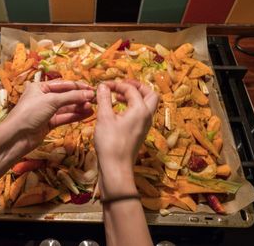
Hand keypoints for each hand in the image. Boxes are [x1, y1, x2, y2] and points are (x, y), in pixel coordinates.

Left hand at [4, 80, 94, 151]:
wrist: (17, 137)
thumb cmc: (30, 113)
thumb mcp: (51, 101)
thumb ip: (71, 97)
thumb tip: (89, 93)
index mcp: (40, 87)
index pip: (63, 84)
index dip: (78, 86)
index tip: (92, 88)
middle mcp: (43, 98)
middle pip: (65, 96)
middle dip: (79, 98)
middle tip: (94, 99)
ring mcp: (46, 111)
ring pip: (66, 108)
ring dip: (79, 107)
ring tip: (92, 107)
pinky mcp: (49, 123)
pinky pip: (64, 117)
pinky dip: (75, 116)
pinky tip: (86, 114)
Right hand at [94, 80, 158, 197]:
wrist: (116, 168)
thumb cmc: (110, 143)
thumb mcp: (104, 118)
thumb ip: (104, 99)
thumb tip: (103, 86)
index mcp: (140, 109)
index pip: (131, 89)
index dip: (117, 84)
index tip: (104, 85)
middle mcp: (147, 116)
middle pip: (150, 94)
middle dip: (137, 87)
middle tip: (123, 85)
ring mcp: (145, 125)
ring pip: (147, 105)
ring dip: (136, 97)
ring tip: (118, 97)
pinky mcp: (140, 133)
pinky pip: (142, 114)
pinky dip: (133, 107)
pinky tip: (119, 111)